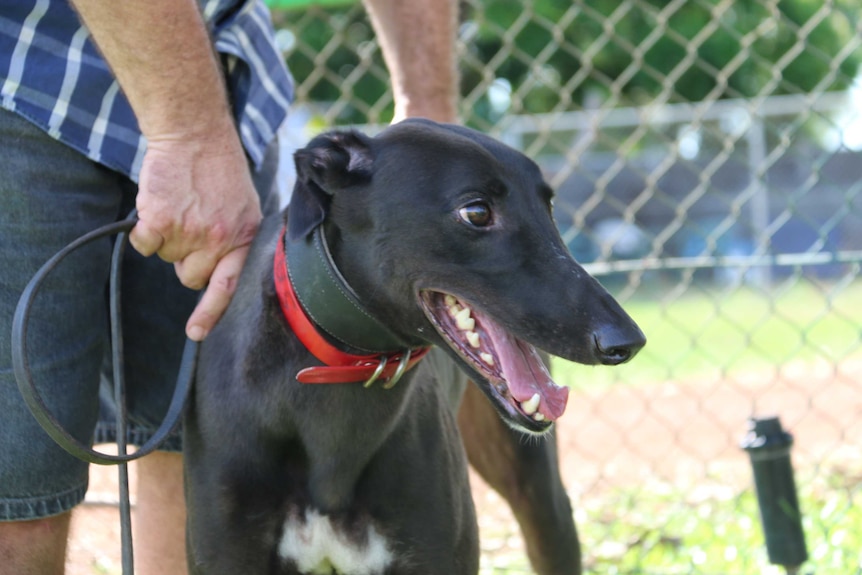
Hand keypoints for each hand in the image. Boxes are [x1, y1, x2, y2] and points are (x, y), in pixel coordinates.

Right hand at [130, 129, 260, 340]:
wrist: (195, 134)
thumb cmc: (219, 169)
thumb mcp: (246, 205)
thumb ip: (237, 238)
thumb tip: (222, 272)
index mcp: (243, 237)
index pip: (228, 286)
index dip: (210, 313)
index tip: (196, 333)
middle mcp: (219, 240)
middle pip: (190, 276)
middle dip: (187, 258)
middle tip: (192, 224)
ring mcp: (190, 232)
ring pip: (167, 258)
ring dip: (167, 238)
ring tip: (181, 206)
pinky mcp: (160, 221)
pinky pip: (144, 245)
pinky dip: (144, 230)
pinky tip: (158, 206)